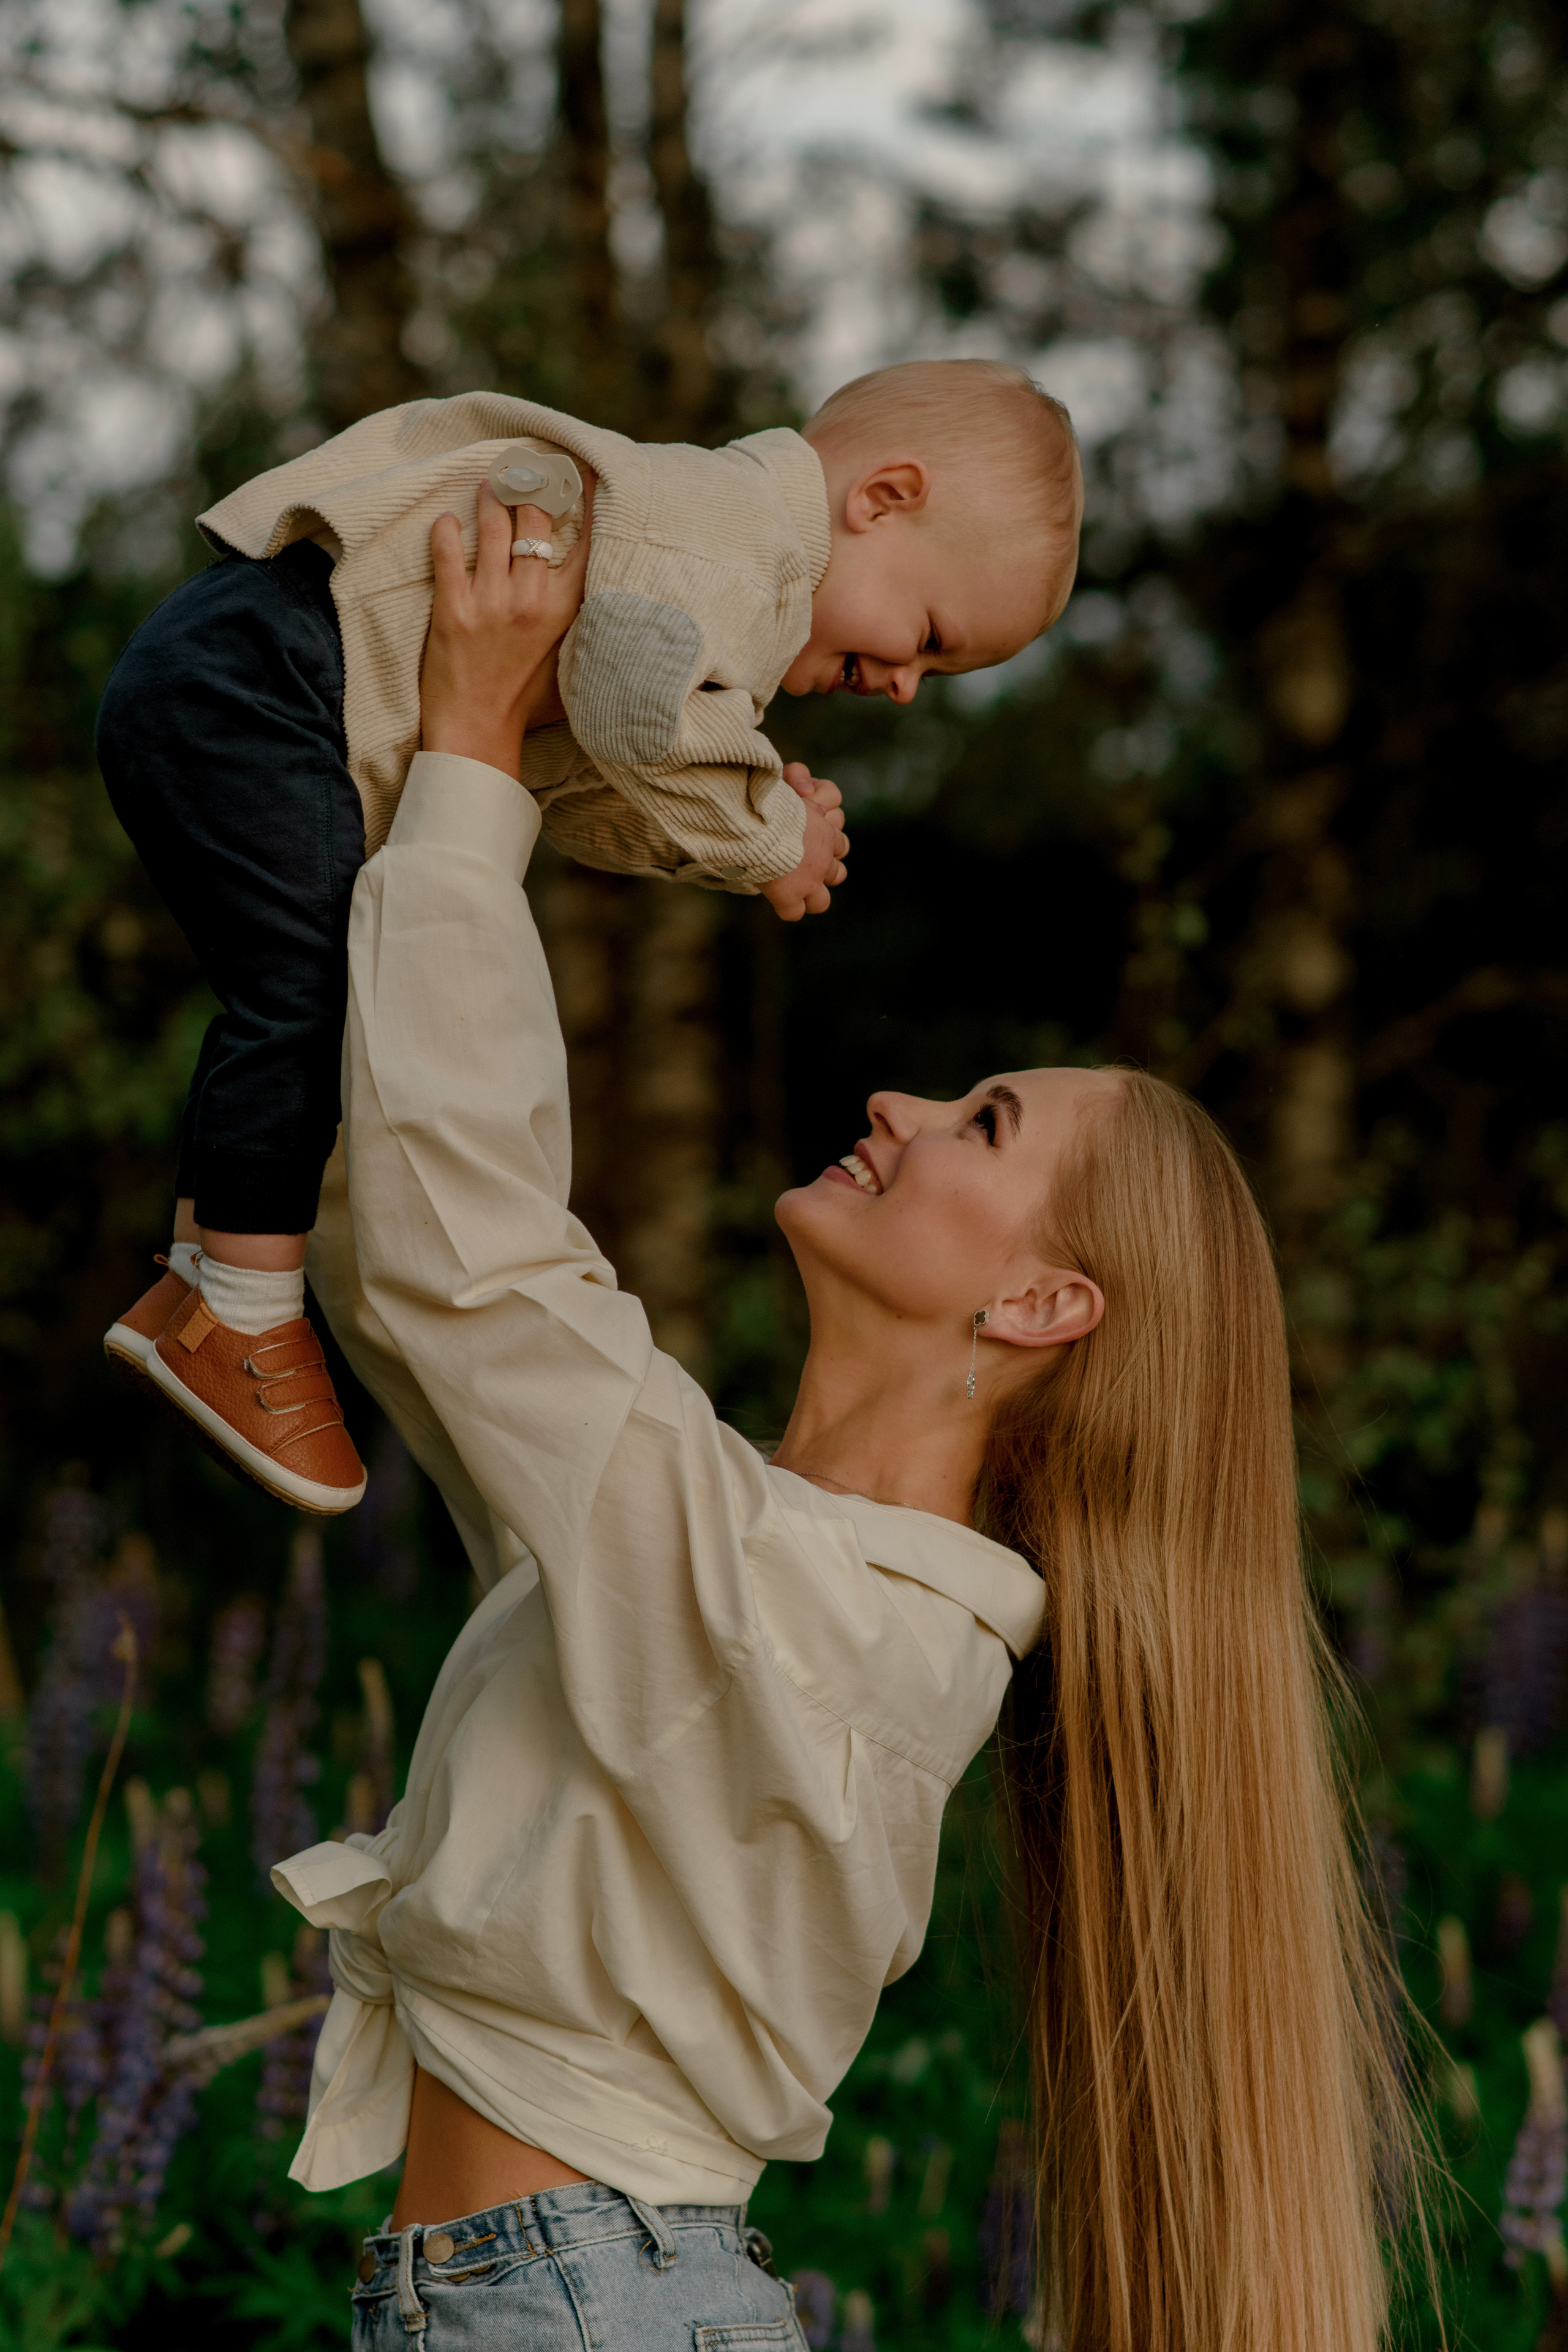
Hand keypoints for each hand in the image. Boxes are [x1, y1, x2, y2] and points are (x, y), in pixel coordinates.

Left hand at [421, 478, 592, 776]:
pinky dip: (448, 532)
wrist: (477, 730)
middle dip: (529, 486)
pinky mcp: (453, 610)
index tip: (578, 472)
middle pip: (536, 521)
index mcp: (563, 610)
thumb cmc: (523, 696)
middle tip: (520, 470)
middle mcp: (531, 600)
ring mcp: (492, 603)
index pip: (584, 544)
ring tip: (487, 487)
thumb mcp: (564, 654)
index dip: (583, 502)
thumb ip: (576, 618)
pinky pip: (449, 554)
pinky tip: (448, 522)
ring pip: (495, 528)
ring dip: (490, 499)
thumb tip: (587, 581)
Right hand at [760, 765, 849, 921]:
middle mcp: (823, 859)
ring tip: (797, 889)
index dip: (829, 848)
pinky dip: (787, 909)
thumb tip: (808, 790)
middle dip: (825, 874)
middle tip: (807, 869)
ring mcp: (808, 881)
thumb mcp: (787, 783)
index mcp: (826, 833)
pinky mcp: (789, 897)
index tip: (811, 845)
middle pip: (838, 874)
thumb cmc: (766, 799)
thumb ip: (799, 781)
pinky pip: (794, 913)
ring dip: (812, 896)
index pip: (840, 845)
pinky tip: (776, 899)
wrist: (755, 822)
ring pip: (822, 901)